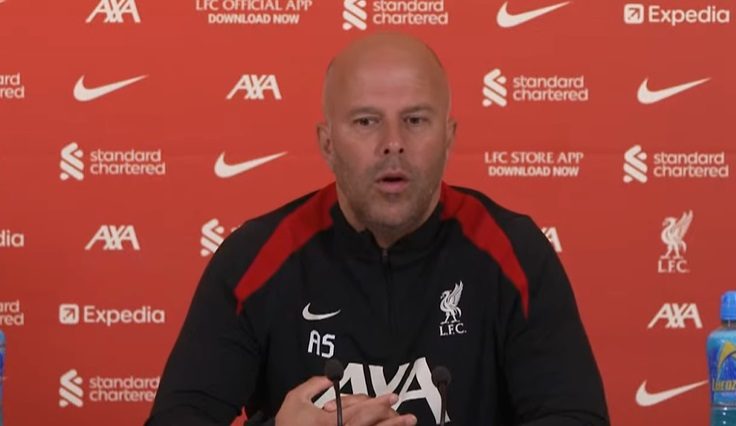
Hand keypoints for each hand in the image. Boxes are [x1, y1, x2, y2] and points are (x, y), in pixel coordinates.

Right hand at [274, 376, 416, 425]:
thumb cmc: (287, 424)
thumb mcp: (295, 399)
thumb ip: (314, 385)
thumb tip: (330, 377)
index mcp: (329, 423)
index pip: (359, 411)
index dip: (378, 404)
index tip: (393, 397)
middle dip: (391, 421)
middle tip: (408, 416)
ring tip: (406, 424)